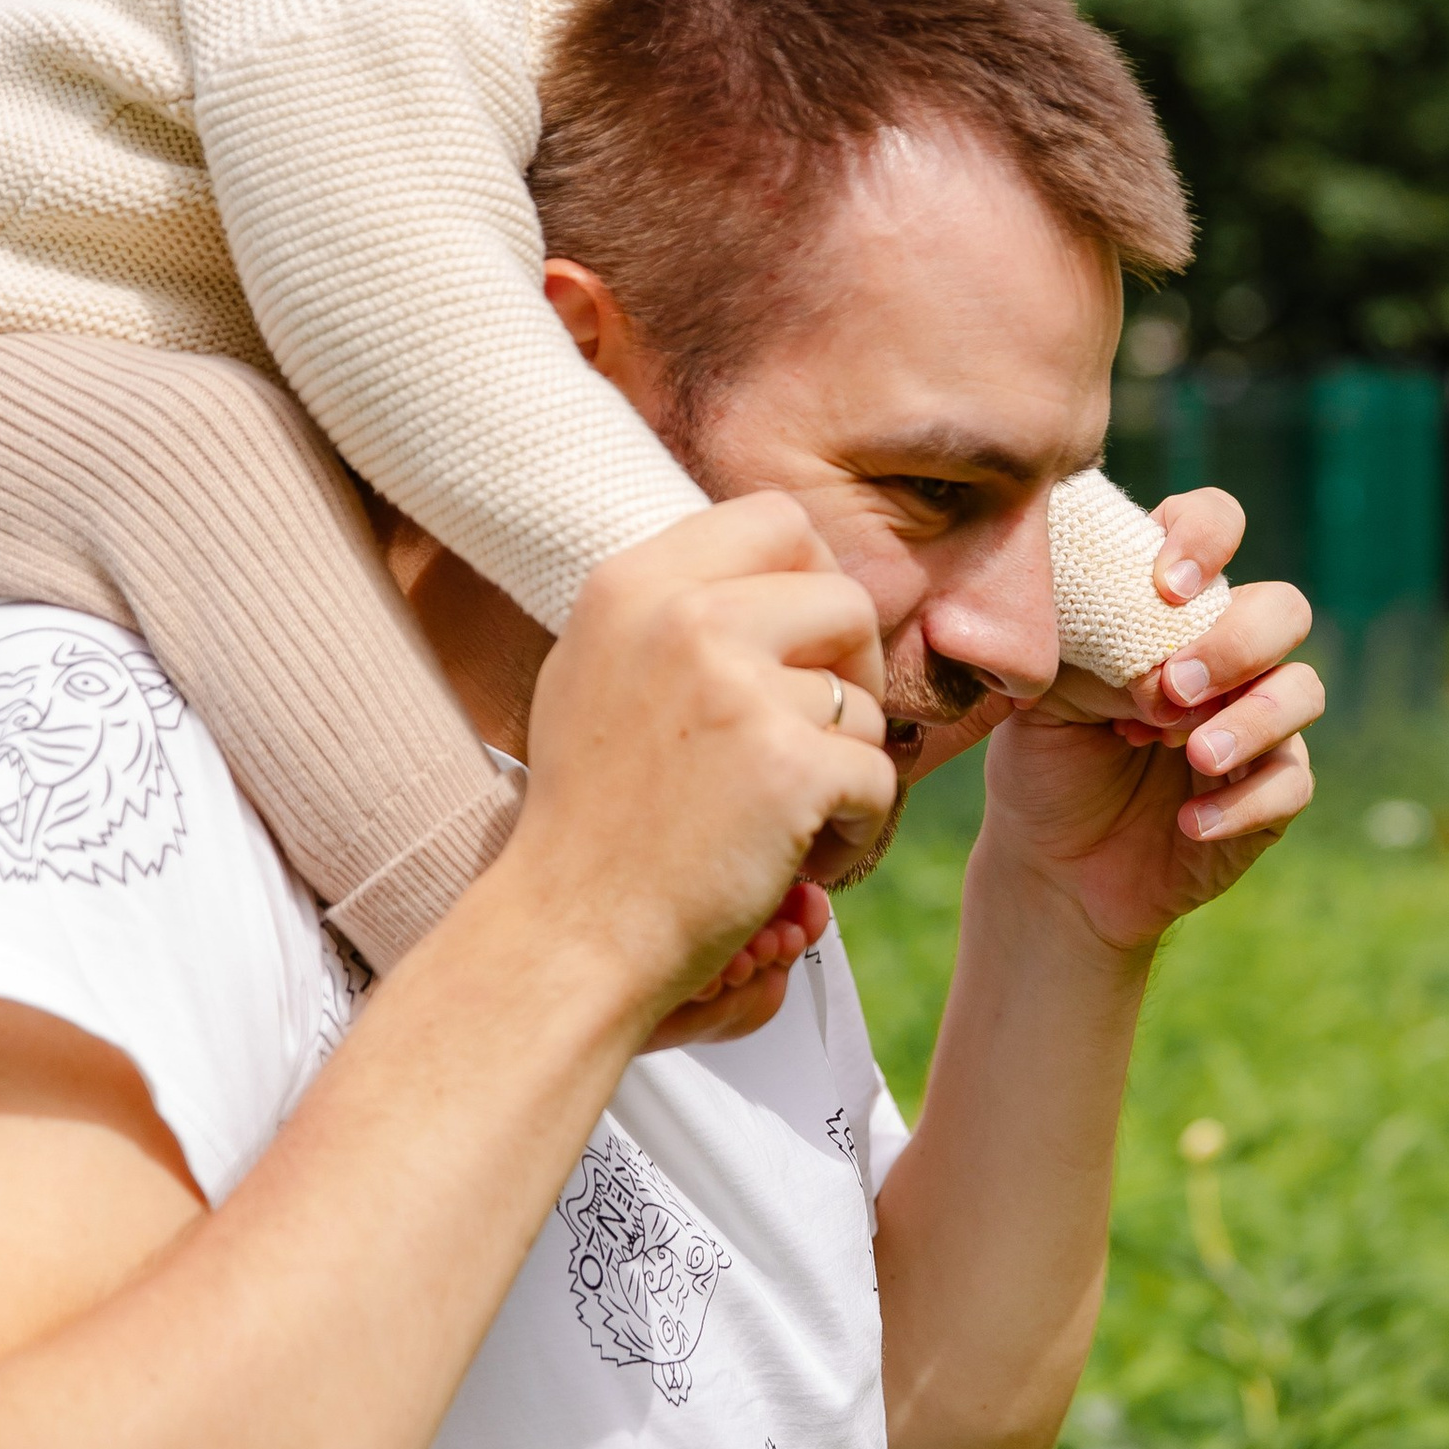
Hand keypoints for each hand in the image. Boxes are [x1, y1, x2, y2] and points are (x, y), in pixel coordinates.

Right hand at [517, 499, 891, 1039]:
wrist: (571, 930)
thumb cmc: (590, 817)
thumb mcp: (595, 671)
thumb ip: (674, 610)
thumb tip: (785, 570)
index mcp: (633, 584)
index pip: (774, 519)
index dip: (812, 579)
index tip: (803, 646)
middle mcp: (683, 617)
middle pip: (842, 597)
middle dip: (853, 670)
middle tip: (818, 736)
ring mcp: (738, 688)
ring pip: (860, 699)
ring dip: (845, 764)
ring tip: (786, 817)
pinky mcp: (789, 765)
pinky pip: (878, 774)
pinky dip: (856, 826)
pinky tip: (801, 857)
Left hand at [972, 487, 1321, 961]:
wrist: (1051, 866)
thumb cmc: (1046, 762)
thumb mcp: (1045, 693)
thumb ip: (1095, 653)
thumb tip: (1154, 661)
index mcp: (1168, 606)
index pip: (1213, 528)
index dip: (1205, 537)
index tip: (1168, 586)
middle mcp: (1226, 652)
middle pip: (1282, 609)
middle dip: (1238, 641)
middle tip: (1175, 687)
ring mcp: (1257, 720)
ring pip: (1303, 691)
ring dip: (1253, 720)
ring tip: (1194, 755)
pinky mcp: (1271, 792)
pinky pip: (1292, 782)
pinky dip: (1243, 802)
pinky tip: (1190, 825)